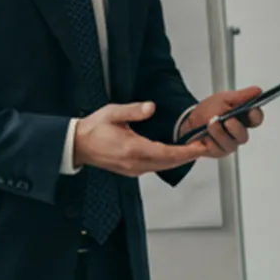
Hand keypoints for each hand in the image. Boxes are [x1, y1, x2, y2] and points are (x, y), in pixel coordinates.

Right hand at [74, 101, 210, 176]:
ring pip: (163, 167)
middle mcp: (135, 163)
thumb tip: (152, 108)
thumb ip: (134, 110)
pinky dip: (167, 162)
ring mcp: (133, 170)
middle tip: (203, 148)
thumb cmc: (93, 129)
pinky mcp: (131, 171)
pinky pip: (154, 168)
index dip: (186, 152)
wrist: (77, 145)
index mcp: (133, 149)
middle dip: (187, 156)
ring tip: (193, 151)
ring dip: (178, 160)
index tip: (199, 148)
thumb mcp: (113, 113)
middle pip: (169, 163)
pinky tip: (173, 154)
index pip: (167, 154)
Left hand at [181, 86, 265, 158]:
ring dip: (219, 133)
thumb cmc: (209, 110)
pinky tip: (205, 136)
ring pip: (230, 144)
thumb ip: (241, 96)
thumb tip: (258, 91)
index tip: (250, 110)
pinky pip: (217, 150)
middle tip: (227, 120)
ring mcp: (228, 144)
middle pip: (244, 136)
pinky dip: (209, 141)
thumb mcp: (224, 99)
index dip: (255, 116)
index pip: (256, 119)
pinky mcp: (217, 152)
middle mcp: (238, 133)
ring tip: (211, 124)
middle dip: (235, 128)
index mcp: (243, 118)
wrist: (190, 121)